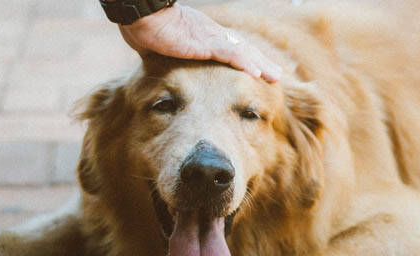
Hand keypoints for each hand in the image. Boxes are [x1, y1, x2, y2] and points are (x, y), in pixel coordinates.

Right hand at [118, 3, 281, 82]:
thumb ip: (165, 56)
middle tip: (277, 76)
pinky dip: (243, 63)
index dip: (247, 58)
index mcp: (204, 36)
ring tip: (275, 78)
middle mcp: (212, 35)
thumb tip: (157, 65)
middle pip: (243, 50)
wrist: (141, 14)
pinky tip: (255, 73)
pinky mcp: (204, 43)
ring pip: (242, 52)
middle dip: (261, 63)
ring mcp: (209, 38)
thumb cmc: (145, 27)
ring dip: (260, 65)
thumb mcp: (160, 47)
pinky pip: (229, 54)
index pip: (231, 48)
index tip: (259, 70)